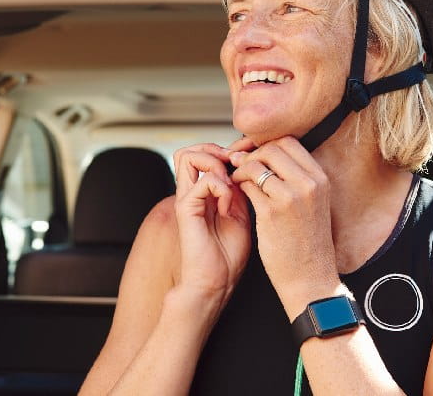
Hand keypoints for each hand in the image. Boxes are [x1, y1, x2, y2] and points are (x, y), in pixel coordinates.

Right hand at [172, 138, 253, 311]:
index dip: (225, 150)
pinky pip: (201, 182)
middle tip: (236, 166)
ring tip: (231, 183)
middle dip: (215, 150)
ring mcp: (187, 200)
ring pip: (188, 156)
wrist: (217, 283)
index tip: (246, 161)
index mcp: (203, 192)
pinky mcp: (186, 211)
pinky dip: (220, 187)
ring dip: (214, 163)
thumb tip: (246, 168)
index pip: (203, 154)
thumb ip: (239, 190)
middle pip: (190, 150)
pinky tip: (229, 205)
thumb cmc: (228, 254)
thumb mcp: (241, 213)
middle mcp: (191, 192)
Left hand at [230, 136, 340, 316]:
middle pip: (272, 148)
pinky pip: (247, 185)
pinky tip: (233, 193)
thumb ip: (297, 179)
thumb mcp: (313, 204)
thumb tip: (269, 156)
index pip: (290, 142)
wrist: (310, 277)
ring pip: (257, 164)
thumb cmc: (308, 242)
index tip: (254, 155)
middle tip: (239, 164)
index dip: (267, 145)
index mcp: (321, 178)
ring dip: (241, 168)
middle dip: (251, 154)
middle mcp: (309, 184)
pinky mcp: (272, 213)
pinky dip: (236, 184)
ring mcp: (291, 197)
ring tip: (236, 179)